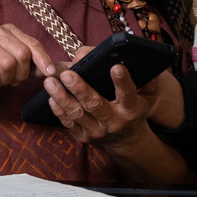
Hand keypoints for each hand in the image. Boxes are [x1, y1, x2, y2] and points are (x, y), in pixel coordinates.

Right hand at [0, 24, 56, 97]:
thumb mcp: (15, 63)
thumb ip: (35, 64)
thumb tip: (61, 69)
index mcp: (8, 29)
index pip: (32, 43)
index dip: (44, 59)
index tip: (50, 73)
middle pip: (22, 55)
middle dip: (20, 74)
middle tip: (10, 79)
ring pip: (8, 66)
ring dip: (5, 79)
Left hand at [43, 60, 170, 148]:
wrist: (126, 139)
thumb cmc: (135, 108)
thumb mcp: (146, 94)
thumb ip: (144, 76)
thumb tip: (128, 56)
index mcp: (131, 109)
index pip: (127, 94)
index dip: (122, 81)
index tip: (115, 67)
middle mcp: (114, 122)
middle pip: (95, 105)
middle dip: (80, 89)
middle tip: (67, 74)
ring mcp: (97, 132)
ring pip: (77, 114)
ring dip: (62, 97)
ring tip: (50, 82)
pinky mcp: (83, 137)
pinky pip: (68, 123)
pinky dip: (59, 110)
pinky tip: (50, 97)